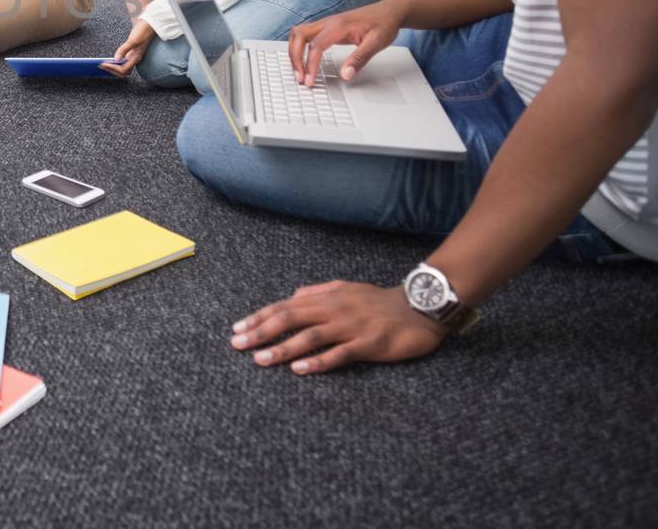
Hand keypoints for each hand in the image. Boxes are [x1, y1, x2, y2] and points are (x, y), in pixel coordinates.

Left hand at [103, 19, 155, 76]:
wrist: (150, 25)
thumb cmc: (143, 31)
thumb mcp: (133, 40)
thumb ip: (124, 49)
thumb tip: (116, 59)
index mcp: (136, 58)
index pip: (123, 69)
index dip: (113, 68)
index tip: (104, 64)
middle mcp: (135, 59)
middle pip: (123, 72)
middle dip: (112, 71)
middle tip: (102, 66)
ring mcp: (133, 56)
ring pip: (123, 68)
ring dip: (114, 69)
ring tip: (105, 65)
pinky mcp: (132, 53)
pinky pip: (123, 62)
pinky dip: (116, 64)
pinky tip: (111, 60)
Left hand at [230, 281, 446, 374]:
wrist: (420, 306)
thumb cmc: (379, 300)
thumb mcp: (346, 288)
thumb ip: (317, 291)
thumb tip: (292, 295)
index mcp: (325, 298)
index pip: (284, 307)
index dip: (259, 317)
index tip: (236, 328)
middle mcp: (334, 310)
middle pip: (290, 319)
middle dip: (261, 332)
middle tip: (238, 345)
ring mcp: (351, 327)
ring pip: (310, 337)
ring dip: (283, 349)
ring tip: (261, 359)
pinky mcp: (369, 344)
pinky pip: (340, 354)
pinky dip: (318, 362)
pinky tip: (300, 370)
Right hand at [289, 0, 406, 85]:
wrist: (388, 11)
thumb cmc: (383, 24)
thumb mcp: (376, 43)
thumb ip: (359, 59)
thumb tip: (345, 74)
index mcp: (339, 26)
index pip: (316, 46)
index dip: (310, 65)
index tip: (310, 80)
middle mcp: (328, 22)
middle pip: (299, 36)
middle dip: (295, 58)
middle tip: (300, 77)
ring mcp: (325, 24)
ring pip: (298, 34)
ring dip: (294, 52)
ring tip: (299, 71)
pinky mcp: (326, 28)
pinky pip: (304, 36)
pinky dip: (299, 48)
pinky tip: (304, 60)